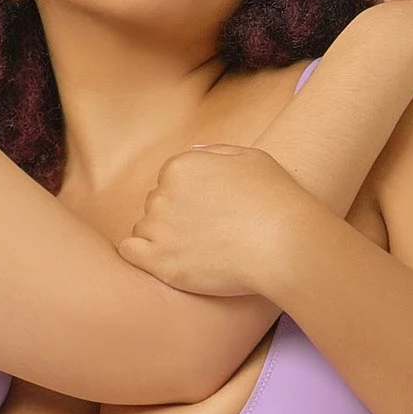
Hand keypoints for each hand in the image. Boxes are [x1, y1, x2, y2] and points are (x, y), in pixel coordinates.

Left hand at [117, 145, 303, 297]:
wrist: (283, 244)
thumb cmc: (276, 200)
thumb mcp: (250, 159)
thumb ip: (215, 153)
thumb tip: (193, 152)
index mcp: (180, 166)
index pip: (170, 181)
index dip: (189, 198)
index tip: (209, 213)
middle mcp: (163, 193)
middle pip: (156, 205)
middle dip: (175, 218)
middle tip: (207, 234)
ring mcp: (158, 228)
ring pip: (144, 230)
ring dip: (161, 239)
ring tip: (195, 251)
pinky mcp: (158, 261)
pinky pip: (129, 252)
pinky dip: (141, 256)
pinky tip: (162, 260)